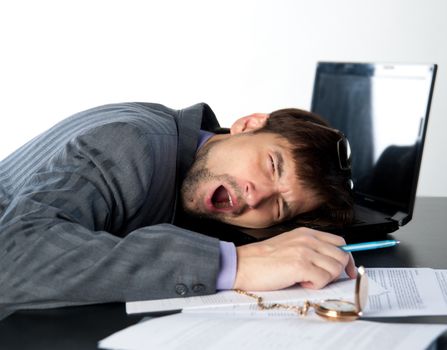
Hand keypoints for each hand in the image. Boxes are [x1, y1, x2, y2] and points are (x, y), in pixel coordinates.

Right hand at [233, 227, 356, 290]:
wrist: (242, 264)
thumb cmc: (262, 260)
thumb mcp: (289, 246)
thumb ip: (310, 249)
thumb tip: (331, 262)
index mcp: (305, 233)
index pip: (339, 242)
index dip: (346, 259)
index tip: (348, 271)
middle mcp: (307, 239)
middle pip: (342, 256)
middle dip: (336, 272)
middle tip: (320, 279)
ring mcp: (304, 251)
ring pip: (335, 269)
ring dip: (323, 280)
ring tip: (305, 279)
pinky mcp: (300, 265)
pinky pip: (323, 280)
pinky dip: (314, 286)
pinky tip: (299, 282)